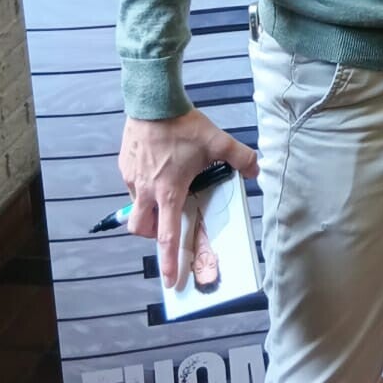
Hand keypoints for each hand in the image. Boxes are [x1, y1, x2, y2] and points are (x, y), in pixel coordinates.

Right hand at [119, 111, 259, 289]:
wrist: (152, 101)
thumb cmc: (183, 125)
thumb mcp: (217, 141)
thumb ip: (241, 157)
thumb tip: (259, 169)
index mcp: (169, 192)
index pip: (167, 236)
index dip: (169, 261)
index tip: (170, 280)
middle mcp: (146, 190)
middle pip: (142, 228)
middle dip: (153, 234)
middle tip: (166, 225)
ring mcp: (131, 178)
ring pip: (135, 205)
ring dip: (148, 208)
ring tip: (165, 190)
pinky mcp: (123, 165)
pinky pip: (131, 185)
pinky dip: (142, 186)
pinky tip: (156, 168)